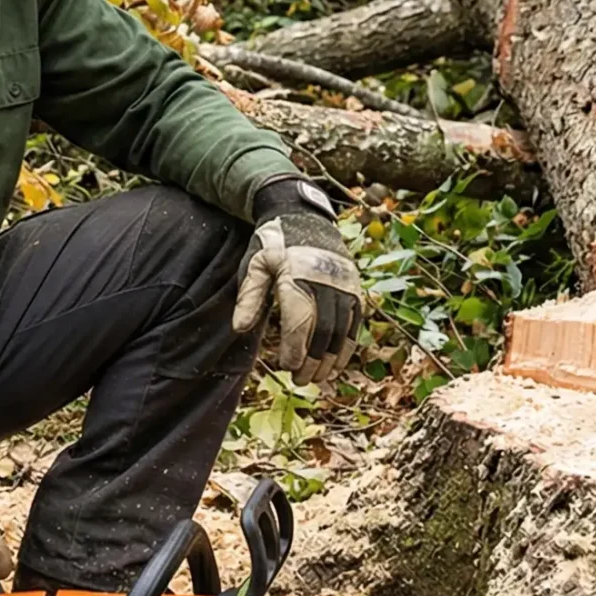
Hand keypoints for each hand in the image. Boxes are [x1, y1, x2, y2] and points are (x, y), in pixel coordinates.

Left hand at [231, 178, 364, 383]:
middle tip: (302, 381)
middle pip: (323, 332)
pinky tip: (338, 362)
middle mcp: (326, 281)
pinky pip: (356, 321)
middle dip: (314, 361)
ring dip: (332, 358)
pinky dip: (348, 344)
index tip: (286, 368)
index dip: (295, 350)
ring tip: (319, 377)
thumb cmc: (273, 243)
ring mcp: (344, 284)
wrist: (303, 215)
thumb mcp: (254, 265)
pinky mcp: (355, 286)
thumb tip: (239, 330)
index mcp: (297, 276)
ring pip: (342, 329)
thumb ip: (248, 297)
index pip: (300, 323)